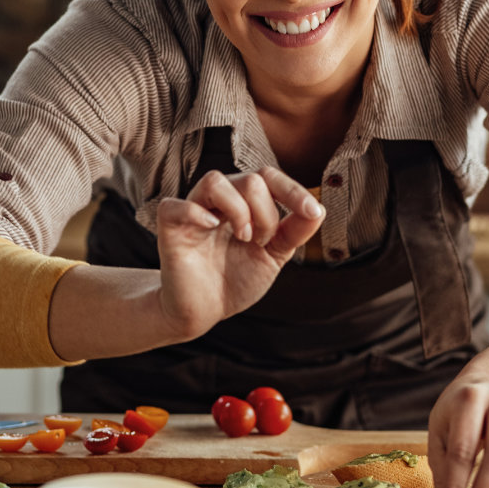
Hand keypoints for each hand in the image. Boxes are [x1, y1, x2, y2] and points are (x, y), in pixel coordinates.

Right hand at [155, 166, 324, 338]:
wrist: (205, 310)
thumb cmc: (236, 278)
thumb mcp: (274, 255)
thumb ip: (295, 232)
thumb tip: (318, 209)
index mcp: (245, 202)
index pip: (268, 177)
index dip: (292, 190)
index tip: (311, 211)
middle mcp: (219, 200)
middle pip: (249, 180)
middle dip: (266, 213)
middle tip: (260, 242)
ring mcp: (193, 210)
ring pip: (215, 181)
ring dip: (238, 210)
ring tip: (243, 238)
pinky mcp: (170, 227)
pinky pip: (176, 205)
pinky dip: (195, 212)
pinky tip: (211, 227)